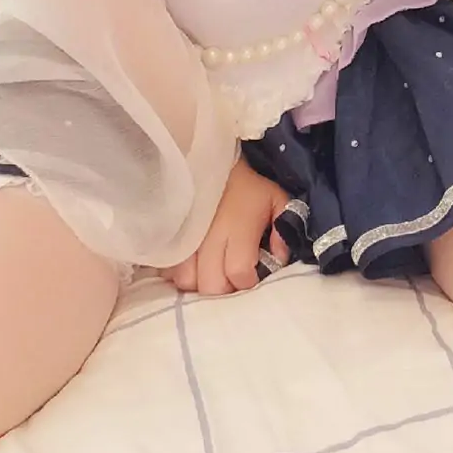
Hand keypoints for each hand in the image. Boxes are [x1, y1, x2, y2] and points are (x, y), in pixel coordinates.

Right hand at [155, 157, 290, 295]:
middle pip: (212, 286)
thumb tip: (279, 258)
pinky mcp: (168, 240)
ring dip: (201, 283)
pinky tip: (194, 266)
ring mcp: (184, 240)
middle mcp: (208, 238)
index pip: (239, 274)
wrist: (209, 163)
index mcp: (237, 228)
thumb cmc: (247, 187)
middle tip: (232, 278)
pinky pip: (169, 271)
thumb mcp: (276, 199)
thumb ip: (285, 229)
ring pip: (187, 282)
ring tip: (212, 272)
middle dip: (225, 289)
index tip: (252, 275)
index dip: (248, 282)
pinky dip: (182, 275)